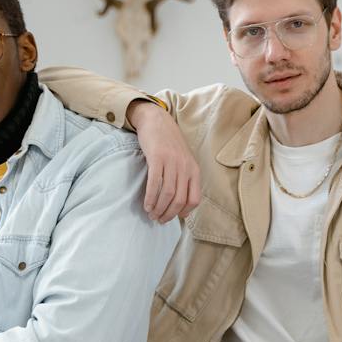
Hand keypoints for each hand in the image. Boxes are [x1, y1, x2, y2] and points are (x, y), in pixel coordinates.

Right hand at [127, 98, 200, 222]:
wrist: (157, 121)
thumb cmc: (169, 143)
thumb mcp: (184, 160)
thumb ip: (184, 178)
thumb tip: (180, 202)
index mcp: (194, 170)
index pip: (194, 199)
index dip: (184, 212)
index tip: (173, 217)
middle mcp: (185, 167)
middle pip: (179, 200)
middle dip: (168, 214)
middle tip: (159, 220)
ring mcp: (172, 162)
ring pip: (167, 194)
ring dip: (158, 208)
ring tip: (151, 214)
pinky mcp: (158, 158)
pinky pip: (155, 184)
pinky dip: (150, 198)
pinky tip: (146, 204)